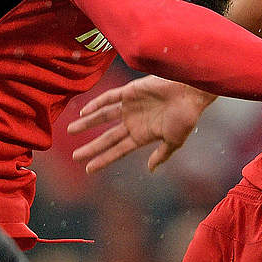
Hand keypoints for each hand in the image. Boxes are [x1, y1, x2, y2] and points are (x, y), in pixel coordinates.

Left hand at [67, 75, 215, 172]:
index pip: (118, 150)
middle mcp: (133, 122)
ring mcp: (130, 107)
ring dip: (87, 123)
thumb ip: (162, 155)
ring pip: (103, 117)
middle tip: (74, 156)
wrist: (191, 92)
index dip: (103, 160)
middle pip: (107, 137)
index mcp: (142, 135)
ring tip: (70, 130)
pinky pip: (108, 98)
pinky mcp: (130, 91)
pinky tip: (83, 110)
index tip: (88, 169)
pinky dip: (96, 103)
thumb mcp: (175, 141)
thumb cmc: (186, 117)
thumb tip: (151, 170)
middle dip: (91, 147)